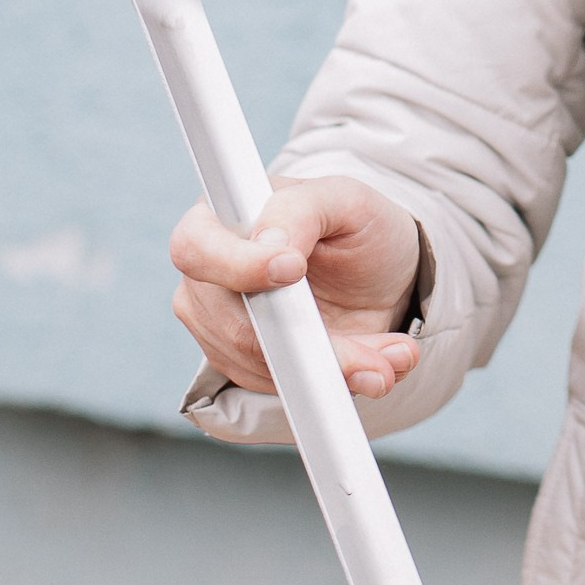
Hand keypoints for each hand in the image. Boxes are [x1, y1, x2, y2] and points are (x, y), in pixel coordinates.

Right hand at [169, 177, 423, 408]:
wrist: (380, 273)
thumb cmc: (355, 224)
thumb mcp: (343, 199)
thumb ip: (301, 209)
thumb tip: (270, 244)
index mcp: (217, 220)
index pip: (196, 248)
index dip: (236, 265)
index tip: (293, 269)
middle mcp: (208, 279)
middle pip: (234, 326)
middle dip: (309, 343)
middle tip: (371, 352)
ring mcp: (223, 328)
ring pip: (263, 367)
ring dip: (335, 368)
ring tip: (389, 358)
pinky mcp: (249, 366)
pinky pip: (284, 386)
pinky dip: (336, 381)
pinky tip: (376, 366)